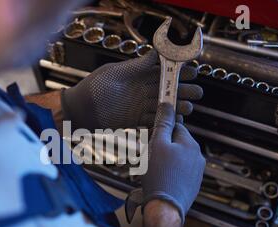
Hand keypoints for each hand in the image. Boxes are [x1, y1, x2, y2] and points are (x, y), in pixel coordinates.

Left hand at [61, 50, 202, 130]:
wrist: (80, 110)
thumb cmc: (95, 88)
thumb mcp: (116, 73)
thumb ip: (137, 66)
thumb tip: (156, 52)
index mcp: (137, 77)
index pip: (162, 73)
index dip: (177, 73)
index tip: (192, 72)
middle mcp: (141, 92)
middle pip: (165, 91)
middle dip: (182, 92)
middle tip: (196, 93)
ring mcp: (138, 107)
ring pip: (162, 107)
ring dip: (176, 108)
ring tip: (188, 108)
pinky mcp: (134, 122)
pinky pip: (152, 122)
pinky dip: (164, 122)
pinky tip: (175, 123)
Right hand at [141, 105, 204, 221]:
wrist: (165, 208)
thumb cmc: (159, 177)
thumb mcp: (157, 144)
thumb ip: (163, 123)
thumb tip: (168, 104)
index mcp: (190, 144)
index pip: (176, 127)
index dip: (161, 131)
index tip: (151, 137)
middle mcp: (197, 157)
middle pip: (176, 144)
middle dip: (162, 148)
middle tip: (148, 157)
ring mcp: (196, 173)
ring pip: (177, 159)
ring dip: (164, 161)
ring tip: (151, 172)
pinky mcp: (192, 186)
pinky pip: (179, 174)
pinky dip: (169, 174)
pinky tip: (159, 181)